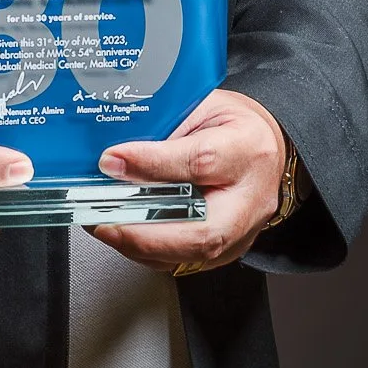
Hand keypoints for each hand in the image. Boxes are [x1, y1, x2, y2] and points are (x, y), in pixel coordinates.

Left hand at [89, 88, 286, 274]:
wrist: (266, 149)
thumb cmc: (231, 125)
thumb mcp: (199, 107)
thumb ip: (163, 130)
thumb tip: (116, 159)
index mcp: (245, 149)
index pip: (200, 162)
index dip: (151, 164)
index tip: (112, 160)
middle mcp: (249, 199)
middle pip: (201, 231)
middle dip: (143, 232)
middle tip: (102, 220)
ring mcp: (242, 232)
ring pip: (190, 254)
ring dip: (138, 245)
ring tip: (102, 225)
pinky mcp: (228, 251)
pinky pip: (184, 260)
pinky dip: (147, 251)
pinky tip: (123, 234)